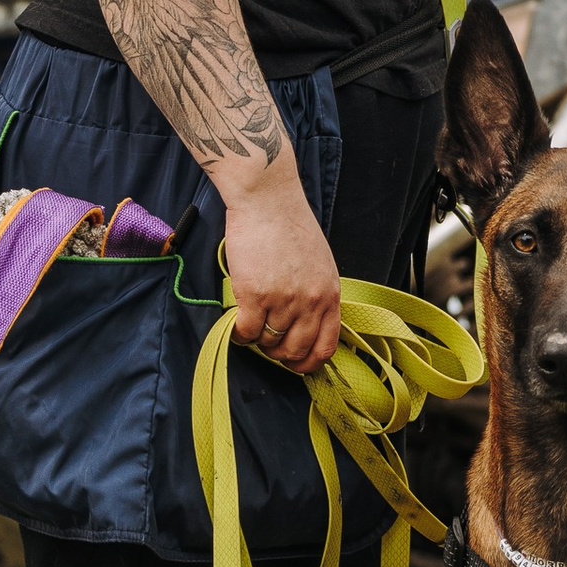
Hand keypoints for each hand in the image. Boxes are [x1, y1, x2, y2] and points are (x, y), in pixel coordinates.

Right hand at [222, 162, 342, 373]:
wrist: (267, 201)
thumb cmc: (289, 226)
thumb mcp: (319, 263)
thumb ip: (317, 293)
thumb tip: (306, 323)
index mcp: (330, 294)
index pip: (326, 346)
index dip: (309, 363)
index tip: (295, 364)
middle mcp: (311, 301)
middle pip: (296, 350)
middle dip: (278, 354)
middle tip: (266, 342)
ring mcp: (284, 300)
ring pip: (269, 343)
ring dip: (257, 340)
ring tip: (251, 324)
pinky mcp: (256, 295)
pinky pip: (246, 333)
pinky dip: (238, 334)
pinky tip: (236, 322)